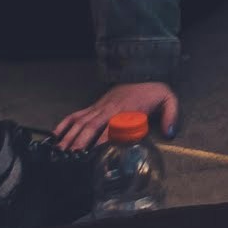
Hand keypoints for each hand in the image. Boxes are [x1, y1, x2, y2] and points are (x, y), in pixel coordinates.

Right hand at [55, 80, 177, 151]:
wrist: (143, 70)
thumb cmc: (153, 89)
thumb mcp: (168, 100)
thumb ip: (171, 116)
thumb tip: (170, 133)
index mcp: (125, 111)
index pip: (111, 129)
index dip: (101, 142)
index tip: (92, 155)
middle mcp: (108, 110)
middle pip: (90, 127)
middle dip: (78, 142)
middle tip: (69, 157)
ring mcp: (99, 107)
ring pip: (80, 122)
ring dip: (68, 136)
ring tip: (58, 151)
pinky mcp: (94, 106)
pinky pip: (76, 114)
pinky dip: (65, 124)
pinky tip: (56, 135)